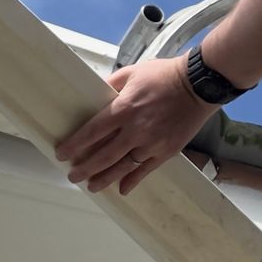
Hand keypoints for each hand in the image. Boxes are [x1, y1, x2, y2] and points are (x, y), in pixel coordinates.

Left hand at [58, 56, 219, 195]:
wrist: (199, 84)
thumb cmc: (164, 75)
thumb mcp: (132, 73)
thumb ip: (111, 85)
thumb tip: (95, 95)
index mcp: (124, 109)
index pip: (92, 132)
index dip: (74, 145)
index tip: (62, 154)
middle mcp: (135, 130)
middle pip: (104, 155)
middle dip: (85, 168)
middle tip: (73, 176)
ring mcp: (152, 143)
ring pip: (123, 167)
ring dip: (105, 179)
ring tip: (92, 186)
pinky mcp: (167, 150)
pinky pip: (146, 170)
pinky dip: (133, 181)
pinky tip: (122, 188)